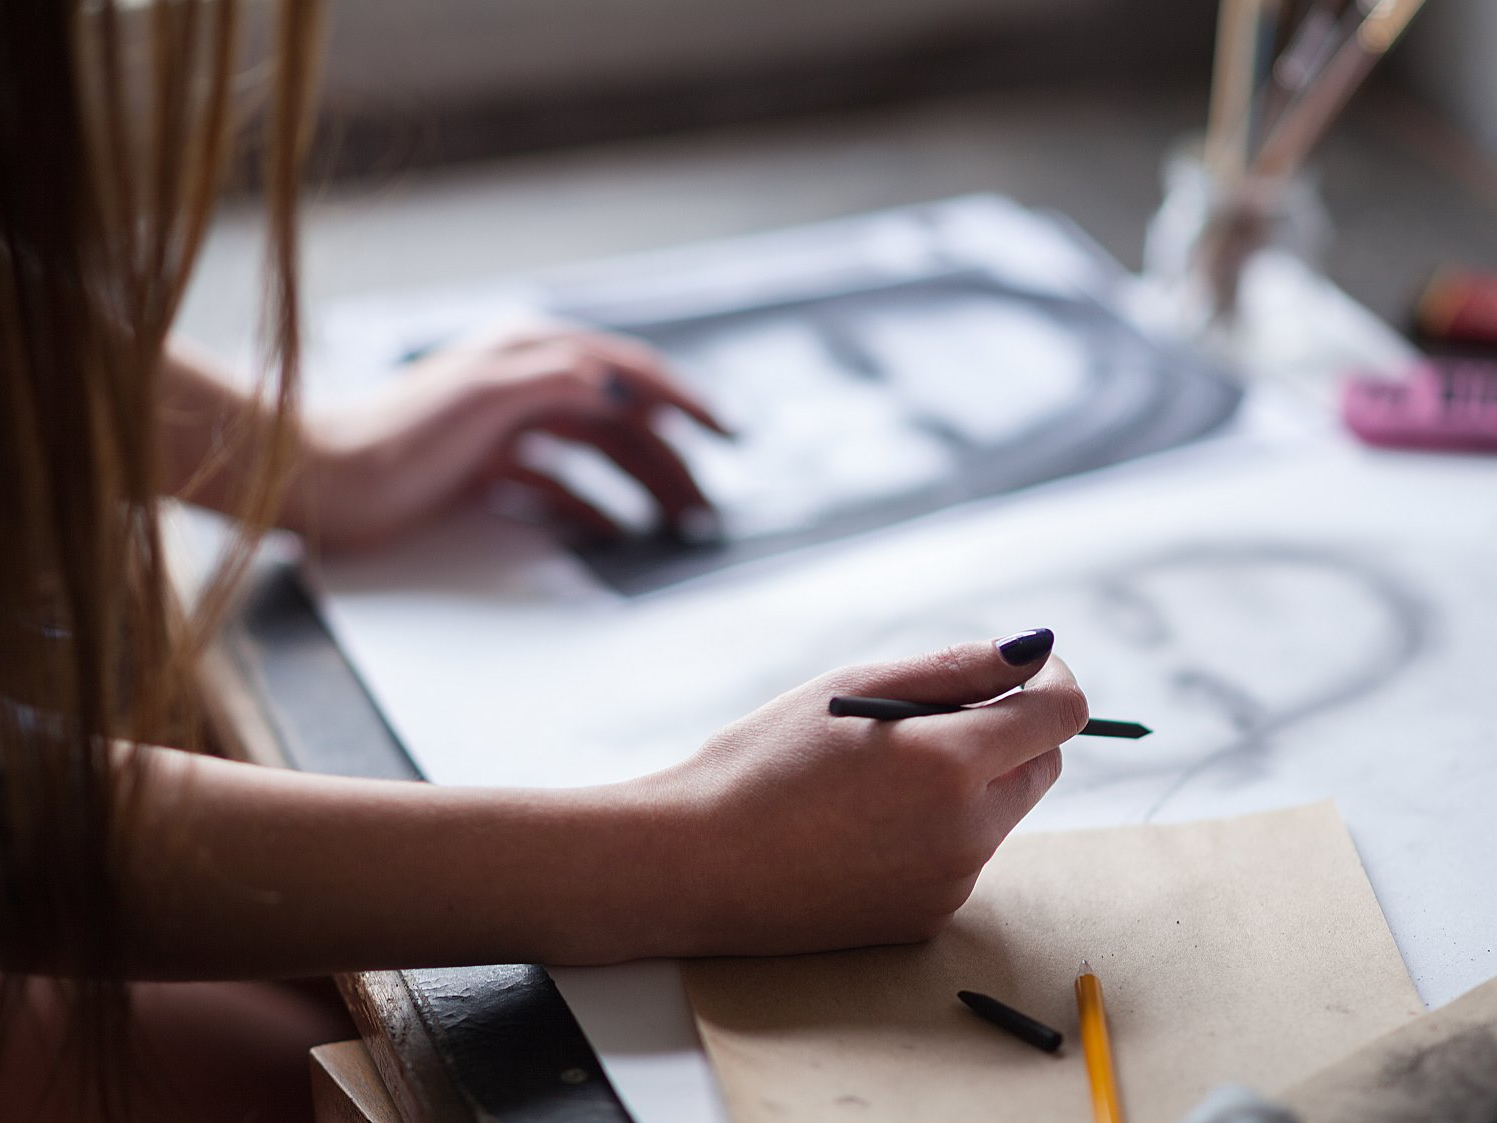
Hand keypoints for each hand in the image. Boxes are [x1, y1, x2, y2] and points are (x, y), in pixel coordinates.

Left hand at [293, 321, 729, 549]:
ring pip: (595, 456)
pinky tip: (614, 536)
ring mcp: (509, 429)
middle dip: (669, 461)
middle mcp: (526, 384)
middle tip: (708, 510)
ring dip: (639, 488)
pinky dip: (590, 509)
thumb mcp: (481, 395)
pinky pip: (557, 489)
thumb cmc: (393, 438)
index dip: (683, 401)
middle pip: (620, 421)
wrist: (320, 480)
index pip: (628, 372)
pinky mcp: (488, 470)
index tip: (730, 434)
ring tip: (677, 527)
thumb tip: (620, 385)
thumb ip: (553, 380)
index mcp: (531, 353)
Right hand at [630, 632, 1086, 957]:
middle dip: (1008, 731)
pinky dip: (935, 830)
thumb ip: (954, 670)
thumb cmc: (761, 764)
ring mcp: (951, 884)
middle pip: (1040, 765)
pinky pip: (960, 858)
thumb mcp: (854, 691)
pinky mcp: (926, 919)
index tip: (1016, 669)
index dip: (1050, 680)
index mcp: (951, 764)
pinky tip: (861, 825)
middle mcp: (967, 833)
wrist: (692, 864)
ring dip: (968, 782)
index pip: (1060, 715)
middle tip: (929, 716)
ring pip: (998, 813)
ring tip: (874, 775)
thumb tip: (1033, 647)